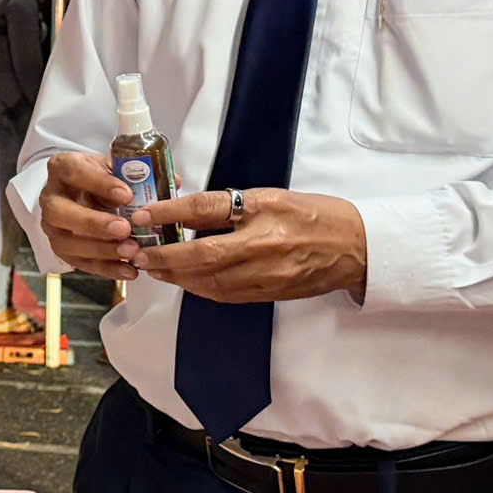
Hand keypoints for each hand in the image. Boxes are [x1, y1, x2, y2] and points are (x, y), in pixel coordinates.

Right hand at [34, 152, 145, 278]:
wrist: (83, 193)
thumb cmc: (101, 178)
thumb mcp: (116, 167)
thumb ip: (140, 173)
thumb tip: (174, 180)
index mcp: (63, 168)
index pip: (73, 172)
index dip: (99, 184)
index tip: (127, 195)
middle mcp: (52, 197)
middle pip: (60, 212)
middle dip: (93, 223)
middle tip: (125, 229)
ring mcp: (53, 227)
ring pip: (67, 243)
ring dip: (101, 249)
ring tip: (132, 251)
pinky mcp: (62, 249)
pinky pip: (80, 263)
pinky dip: (106, 268)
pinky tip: (129, 270)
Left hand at [133, 188, 368, 303]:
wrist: (356, 249)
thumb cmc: (316, 216)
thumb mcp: (271, 197)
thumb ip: (228, 205)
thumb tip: (185, 210)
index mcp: (262, 215)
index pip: (205, 212)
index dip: (169, 214)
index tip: (142, 216)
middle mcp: (261, 250)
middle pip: (199, 257)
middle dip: (162, 257)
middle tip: (136, 251)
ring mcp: (264, 277)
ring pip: (207, 282)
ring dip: (175, 276)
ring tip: (152, 265)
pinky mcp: (266, 294)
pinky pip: (223, 294)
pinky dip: (198, 287)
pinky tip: (184, 279)